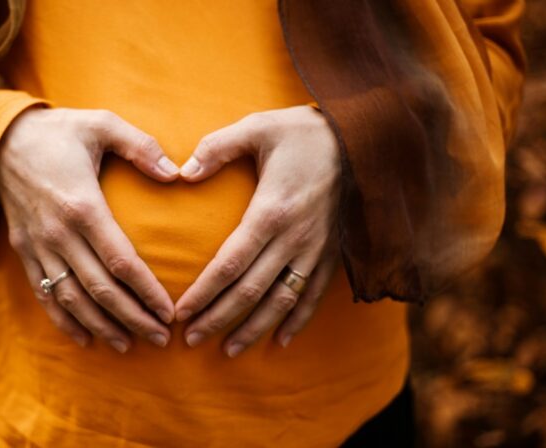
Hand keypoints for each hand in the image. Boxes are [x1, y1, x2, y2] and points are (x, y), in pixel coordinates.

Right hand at [0, 107, 179, 352]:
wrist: (0, 139)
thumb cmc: (59, 131)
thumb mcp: (101, 123)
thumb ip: (141, 146)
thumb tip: (177, 174)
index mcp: (82, 205)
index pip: (121, 261)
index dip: (147, 291)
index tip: (170, 311)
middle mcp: (58, 233)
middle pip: (100, 290)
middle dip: (133, 318)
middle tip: (161, 338)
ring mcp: (38, 246)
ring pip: (72, 300)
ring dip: (102, 326)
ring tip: (129, 345)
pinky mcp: (24, 251)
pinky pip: (43, 295)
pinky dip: (64, 321)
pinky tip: (85, 339)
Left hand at [174, 105, 341, 356]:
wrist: (364, 137)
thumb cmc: (303, 132)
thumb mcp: (257, 127)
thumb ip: (216, 148)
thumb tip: (182, 172)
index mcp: (271, 211)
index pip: (230, 264)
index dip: (204, 293)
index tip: (181, 313)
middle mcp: (294, 238)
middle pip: (251, 290)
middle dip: (219, 318)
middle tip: (191, 339)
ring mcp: (317, 249)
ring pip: (282, 300)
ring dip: (254, 328)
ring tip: (229, 350)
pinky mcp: (333, 252)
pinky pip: (314, 294)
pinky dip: (297, 320)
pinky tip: (280, 341)